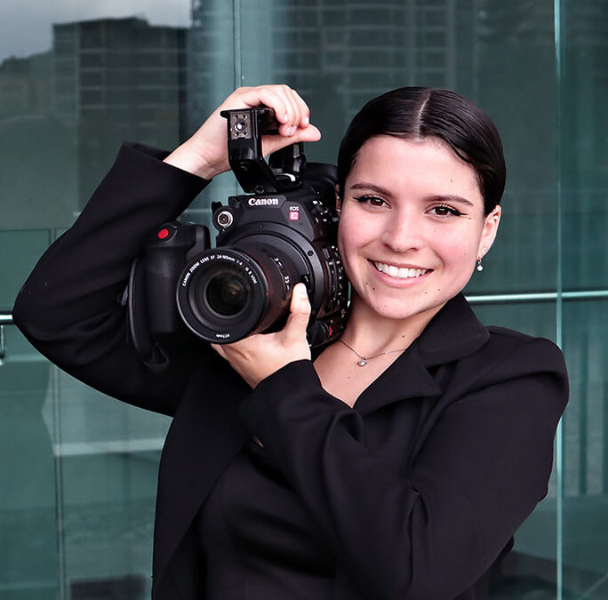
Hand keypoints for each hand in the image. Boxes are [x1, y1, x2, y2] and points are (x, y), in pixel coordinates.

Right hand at [164, 85, 320, 179]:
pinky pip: (264, 94)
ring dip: (289, 110)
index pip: (290, 98)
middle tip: (292, 131)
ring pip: (279, 91)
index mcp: (264, 107)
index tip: (304, 127)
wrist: (210, 157)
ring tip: (285, 129)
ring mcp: (248, 97)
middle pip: (287, 92)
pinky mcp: (239, 98)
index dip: (302, 110)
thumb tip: (315, 132)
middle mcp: (257, 98)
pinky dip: (278, 106)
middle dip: (297, 112)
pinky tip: (281, 121)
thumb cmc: (232, 151)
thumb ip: (292, 136)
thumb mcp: (271, 144)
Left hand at [211, 283, 311, 387]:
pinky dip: (233, 341)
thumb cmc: (289, 372)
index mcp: (242, 342)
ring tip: (245, 322)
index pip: (224, 317)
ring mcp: (233, 361)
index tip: (238, 300)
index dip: (230, 306)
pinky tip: (246, 339)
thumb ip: (299, 311)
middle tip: (245, 308)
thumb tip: (299, 291)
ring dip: (229, 329)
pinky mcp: (239, 368)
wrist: (289, 396)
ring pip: (221, 339)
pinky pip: (228, 350)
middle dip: (230, 315)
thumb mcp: (296, 337)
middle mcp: (233, 352)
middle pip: (221, 326)